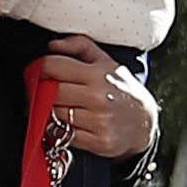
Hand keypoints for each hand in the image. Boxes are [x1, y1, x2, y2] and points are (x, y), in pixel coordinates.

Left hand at [38, 36, 158, 158]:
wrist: (145, 122)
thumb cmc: (122, 89)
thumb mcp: (106, 61)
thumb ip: (80, 45)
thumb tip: (53, 45)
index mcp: (99, 74)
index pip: (53, 66)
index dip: (41, 68)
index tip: (41, 72)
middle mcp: (99, 97)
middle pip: (50, 91)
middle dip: (44, 91)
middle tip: (46, 91)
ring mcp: (100, 121)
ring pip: (55, 114)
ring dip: (53, 112)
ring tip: (61, 107)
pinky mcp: (99, 141)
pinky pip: (65, 135)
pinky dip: (62, 130)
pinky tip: (70, 124)